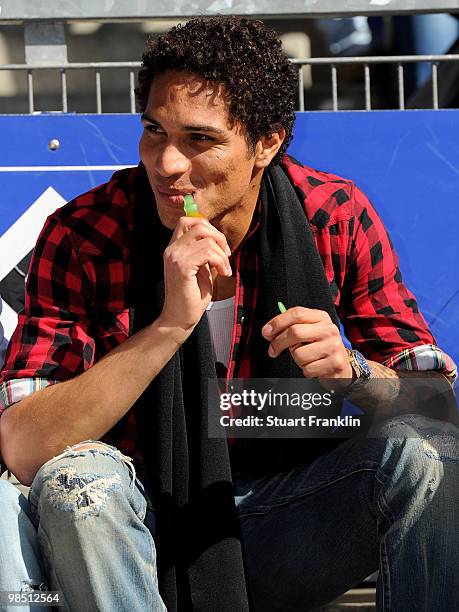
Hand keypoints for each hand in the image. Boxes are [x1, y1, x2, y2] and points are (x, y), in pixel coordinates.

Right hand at [160, 216, 231, 331]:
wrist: (179, 318)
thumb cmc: (191, 297)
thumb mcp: (200, 268)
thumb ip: (204, 252)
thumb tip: (217, 239)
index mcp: (174, 248)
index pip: (188, 221)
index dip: (208, 228)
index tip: (219, 246)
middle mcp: (172, 249)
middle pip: (198, 224)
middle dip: (219, 237)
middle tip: (226, 255)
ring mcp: (175, 257)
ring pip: (207, 240)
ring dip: (223, 255)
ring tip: (225, 270)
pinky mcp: (182, 267)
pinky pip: (208, 253)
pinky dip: (221, 262)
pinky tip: (223, 273)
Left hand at [261, 306, 352, 385]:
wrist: (342, 366)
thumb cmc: (319, 347)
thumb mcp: (309, 331)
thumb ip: (292, 326)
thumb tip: (268, 331)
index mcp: (322, 317)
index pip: (297, 313)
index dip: (278, 322)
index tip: (266, 332)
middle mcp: (329, 329)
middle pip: (295, 332)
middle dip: (278, 343)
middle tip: (273, 350)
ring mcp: (333, 346)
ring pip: (299, 354)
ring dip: (297, 360)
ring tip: (306, 358)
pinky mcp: (334, 363)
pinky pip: (307, 369)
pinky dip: (306, 370)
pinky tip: (314, 367)